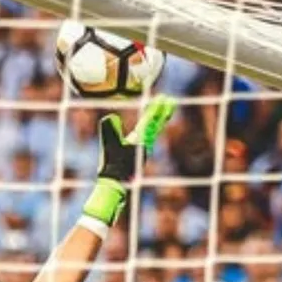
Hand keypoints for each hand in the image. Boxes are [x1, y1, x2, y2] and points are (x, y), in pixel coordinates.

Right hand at [84, 95, 175, 226]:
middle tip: (171, 101)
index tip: (163, 98)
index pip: (150, 121)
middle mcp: (145, 143)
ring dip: (160, 119)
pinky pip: (149, 136)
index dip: (156, 108)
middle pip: (158, 124)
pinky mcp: (138, 152)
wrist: (115, 183)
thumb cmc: (112, 166)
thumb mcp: (109, 147)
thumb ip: (110, 131)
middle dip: (164, 112)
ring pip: (155, 130)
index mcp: (140, 140)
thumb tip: (111, 117)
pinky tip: (151, 128)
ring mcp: (143, 148)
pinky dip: (153, 128)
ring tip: (165, 110)